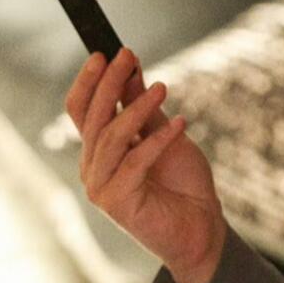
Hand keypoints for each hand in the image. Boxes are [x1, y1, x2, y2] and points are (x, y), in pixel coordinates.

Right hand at [65, 48, 226, 282]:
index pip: (81, 110)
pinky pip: (135, 161)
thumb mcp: (164, 135)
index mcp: (98, 152)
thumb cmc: (182, 185)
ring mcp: (101, 187)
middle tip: (126, 55)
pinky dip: (159, 139)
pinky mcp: (116, 203)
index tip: (106, 52)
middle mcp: (93, 168)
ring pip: (111, 137)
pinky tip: (181, 123)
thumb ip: (143, 108)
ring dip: (137, 108)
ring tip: (163, 88)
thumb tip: (129, 69)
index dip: (90, 81)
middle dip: (108, 83)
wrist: (202, 230)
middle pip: (92, 118)